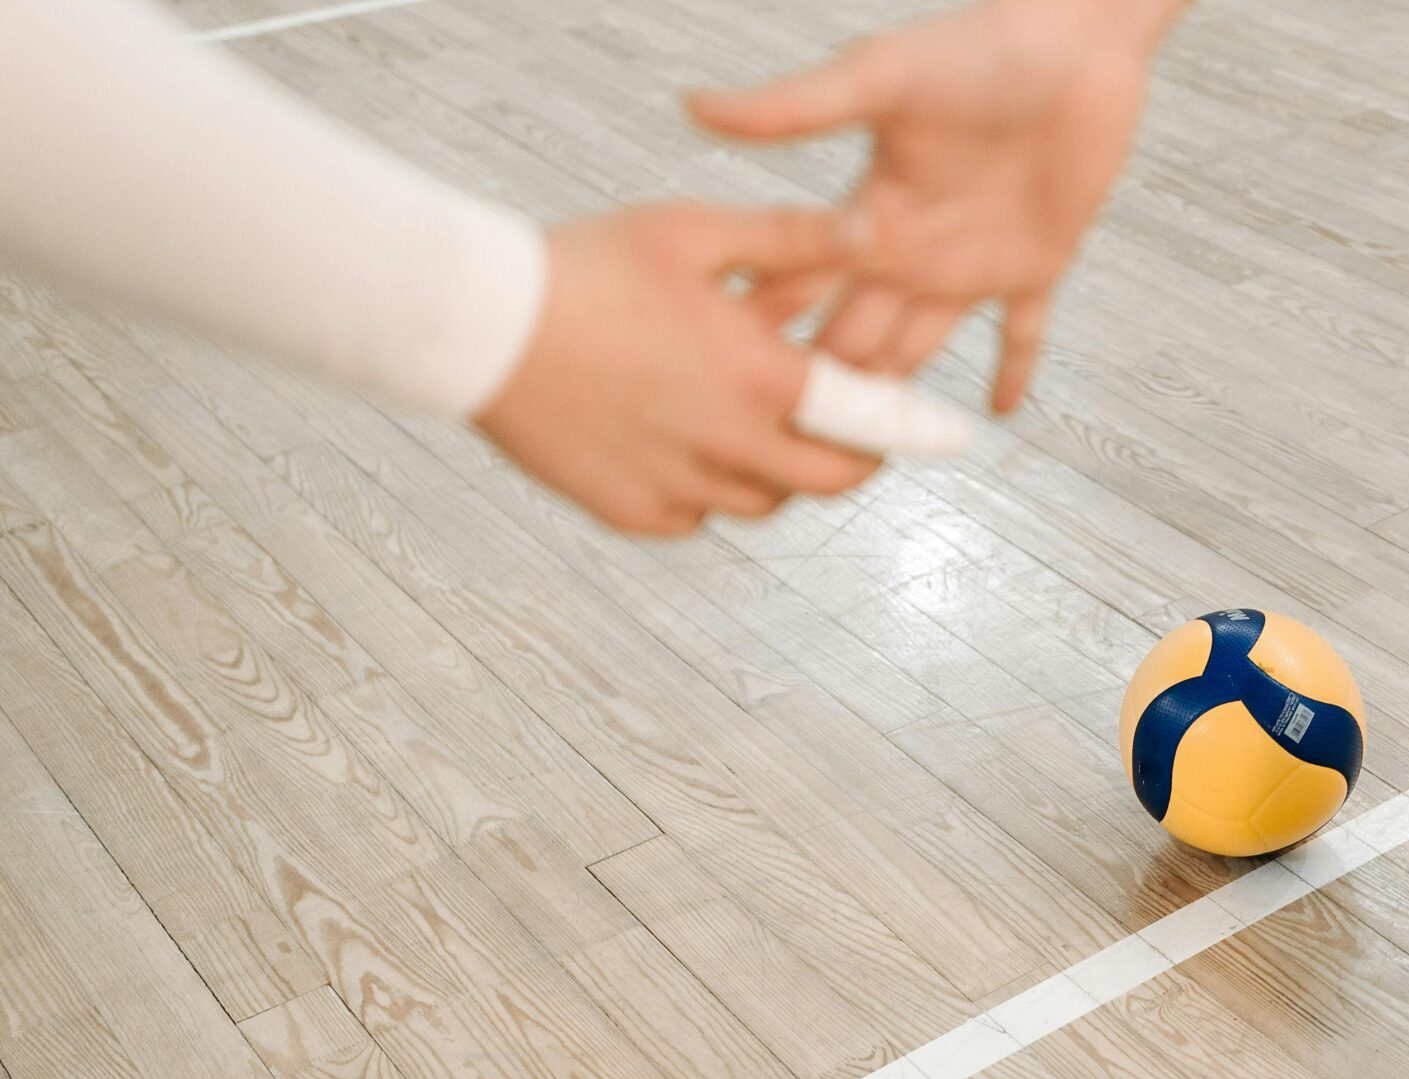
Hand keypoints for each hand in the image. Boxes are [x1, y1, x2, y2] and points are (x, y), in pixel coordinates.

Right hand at [476, 203, 885, 536]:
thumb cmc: (586, 264)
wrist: (476, 323)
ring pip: (763, 501)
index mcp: (760, 379)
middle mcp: (729, 446)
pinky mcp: (633, 513)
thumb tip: (877, 230)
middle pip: (827, 481)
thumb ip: (795, 237)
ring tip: (758, 424)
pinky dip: (709, 489)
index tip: (932, 429)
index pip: (868, 425)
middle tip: (850, 432)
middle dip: (851, 458)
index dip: (906, 428)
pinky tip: (689, 443)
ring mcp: (679, 487)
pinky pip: (698, 516)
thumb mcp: (695, 232)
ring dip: (777, 470)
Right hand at [689, 0, 1171, 410]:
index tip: (721, 380)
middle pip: (855, 334)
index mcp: (868, 211)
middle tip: (783, 442)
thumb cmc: (975, 47)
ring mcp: (971, 261)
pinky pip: (1023, 331)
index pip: (803, 283)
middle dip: (823, 385)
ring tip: (866, 449)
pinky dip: (1014, 369)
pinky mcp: (1036, 263)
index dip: (769, 329)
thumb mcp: (876, 79)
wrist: (1071, 44)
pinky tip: (998, 414)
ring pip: (923, 347)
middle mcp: (911, 246)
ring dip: (900, 395)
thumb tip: (694, 107)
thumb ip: (792, 107)